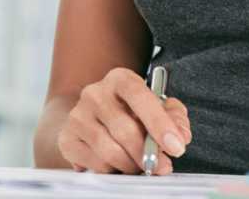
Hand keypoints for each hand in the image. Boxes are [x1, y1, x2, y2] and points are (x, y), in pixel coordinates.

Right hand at [57, 67, 191, 174]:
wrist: (90, 119)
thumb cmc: (129, 113)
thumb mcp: (155, 107)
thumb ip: (174, 116)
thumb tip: (181, 135)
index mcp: (120, 79)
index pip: (139, 95)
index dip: (159, 123)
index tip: (176, 146)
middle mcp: (95, 93)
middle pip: (125, 130)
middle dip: (148, 154)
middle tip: (161, 166)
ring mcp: (78, 116)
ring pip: (110, 151)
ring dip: (131, 165)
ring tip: (137, 164)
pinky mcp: (67, 138)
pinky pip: (96, 163)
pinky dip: (112, 169)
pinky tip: (116, 163)